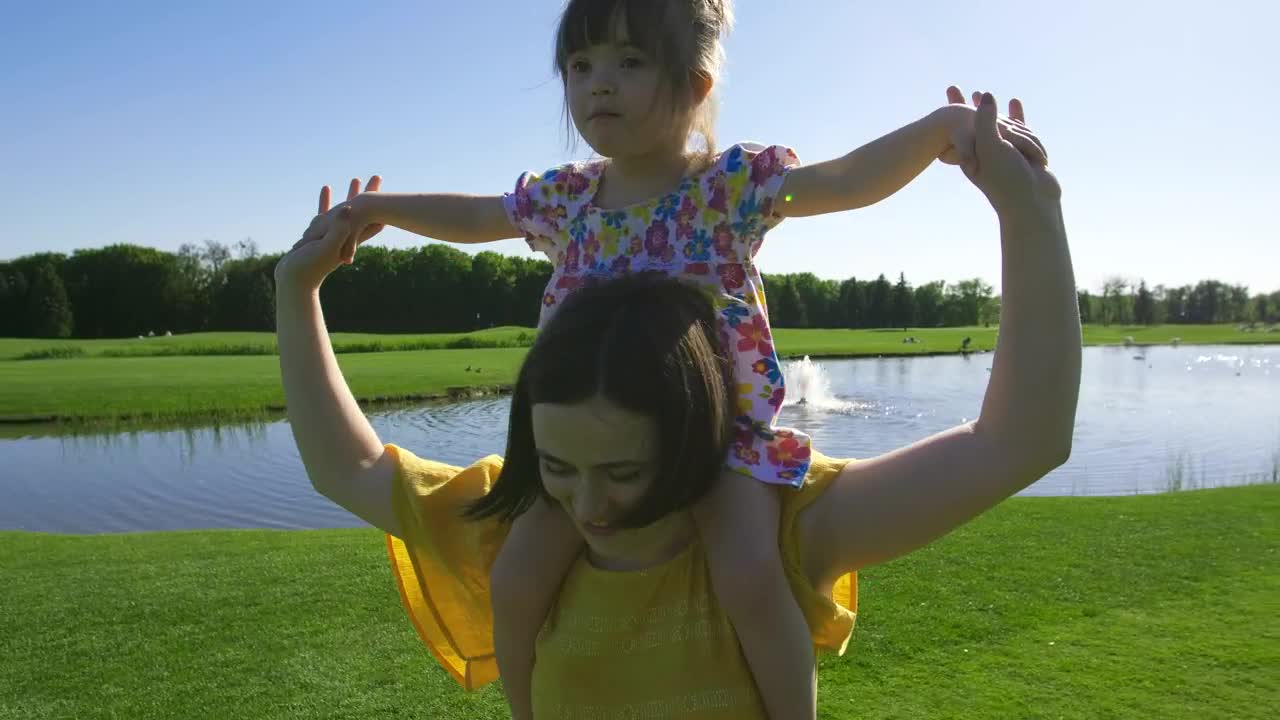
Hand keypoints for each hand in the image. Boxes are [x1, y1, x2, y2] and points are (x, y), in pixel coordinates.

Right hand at [298, 176, 385, 264]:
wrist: (294, 281)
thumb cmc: (308, 267)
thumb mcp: (325, 248)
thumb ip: (338, 230)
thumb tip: (349, 209)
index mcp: (348, 239)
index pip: (368, 219)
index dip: (376, 203)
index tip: (382, 188)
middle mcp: (344, 236)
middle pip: (361, 211)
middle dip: (368, 194)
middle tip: (377, 177)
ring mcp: (331, 235)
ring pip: (344, 210)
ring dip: (351, 195)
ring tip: (355, 179)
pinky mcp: (318, 234)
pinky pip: (324, 213)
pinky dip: (327, 201)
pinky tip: (327, 187)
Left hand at [940, 86, 1060, 215]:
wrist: (1032, 202)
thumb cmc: (1007, 178)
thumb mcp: (991, 147)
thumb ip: (986, 121)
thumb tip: (984, 93)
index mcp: (975, 153)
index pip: (962, 125)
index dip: (954, 108)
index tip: (949, 91)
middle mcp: (988, 152)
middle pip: (977, 123)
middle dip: (966, 107)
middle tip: (952, 90)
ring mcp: (1007, 152)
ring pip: (1003, 125)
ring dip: (994, 112)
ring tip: (978, 94)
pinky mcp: (1025, 151)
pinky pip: (1021, 128)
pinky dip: (1017, 114)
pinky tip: (1014, 101)